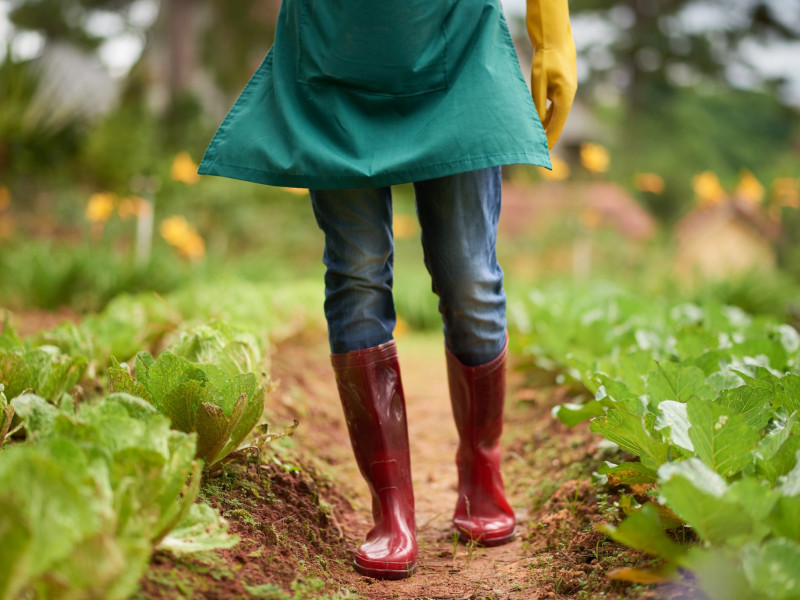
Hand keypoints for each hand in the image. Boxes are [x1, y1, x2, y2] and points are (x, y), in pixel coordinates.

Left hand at [526, 0, 577, 148]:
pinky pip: (555, 106)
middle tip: (536, 150)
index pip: (557, 124)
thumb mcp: (538, 82)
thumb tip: (536, 122)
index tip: (543, 153)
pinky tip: (539, 120)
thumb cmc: (545, 58)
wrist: (555, 38)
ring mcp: (567, 92)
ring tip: (535, 139)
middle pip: (558, 122)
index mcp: (565, 97)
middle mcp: (569, 96)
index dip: (550, 139)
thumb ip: (538, 103)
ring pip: (556, 114)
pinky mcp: (563, 88)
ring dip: (546, 125)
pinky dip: (547, 114)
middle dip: (547, 135)